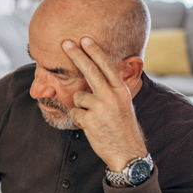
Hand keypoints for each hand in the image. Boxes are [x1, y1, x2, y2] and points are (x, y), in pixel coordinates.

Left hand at [62, 37, 146, 170]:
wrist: (127, 152)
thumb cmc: (123, 128)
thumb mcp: (123, 105)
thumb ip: (111, 91)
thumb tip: (94, 78)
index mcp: (121, 90)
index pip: (106, 66)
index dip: (94, 51)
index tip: (85, 39)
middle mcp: (111, 96)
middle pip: (90, 70)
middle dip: (76, 55)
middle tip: (65, 43)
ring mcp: (100, 107)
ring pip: (79, 96)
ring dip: (81, 106)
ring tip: (95, 119)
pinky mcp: (89, 119)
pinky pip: (74, 112)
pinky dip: (79, 120)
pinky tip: (91, 127)